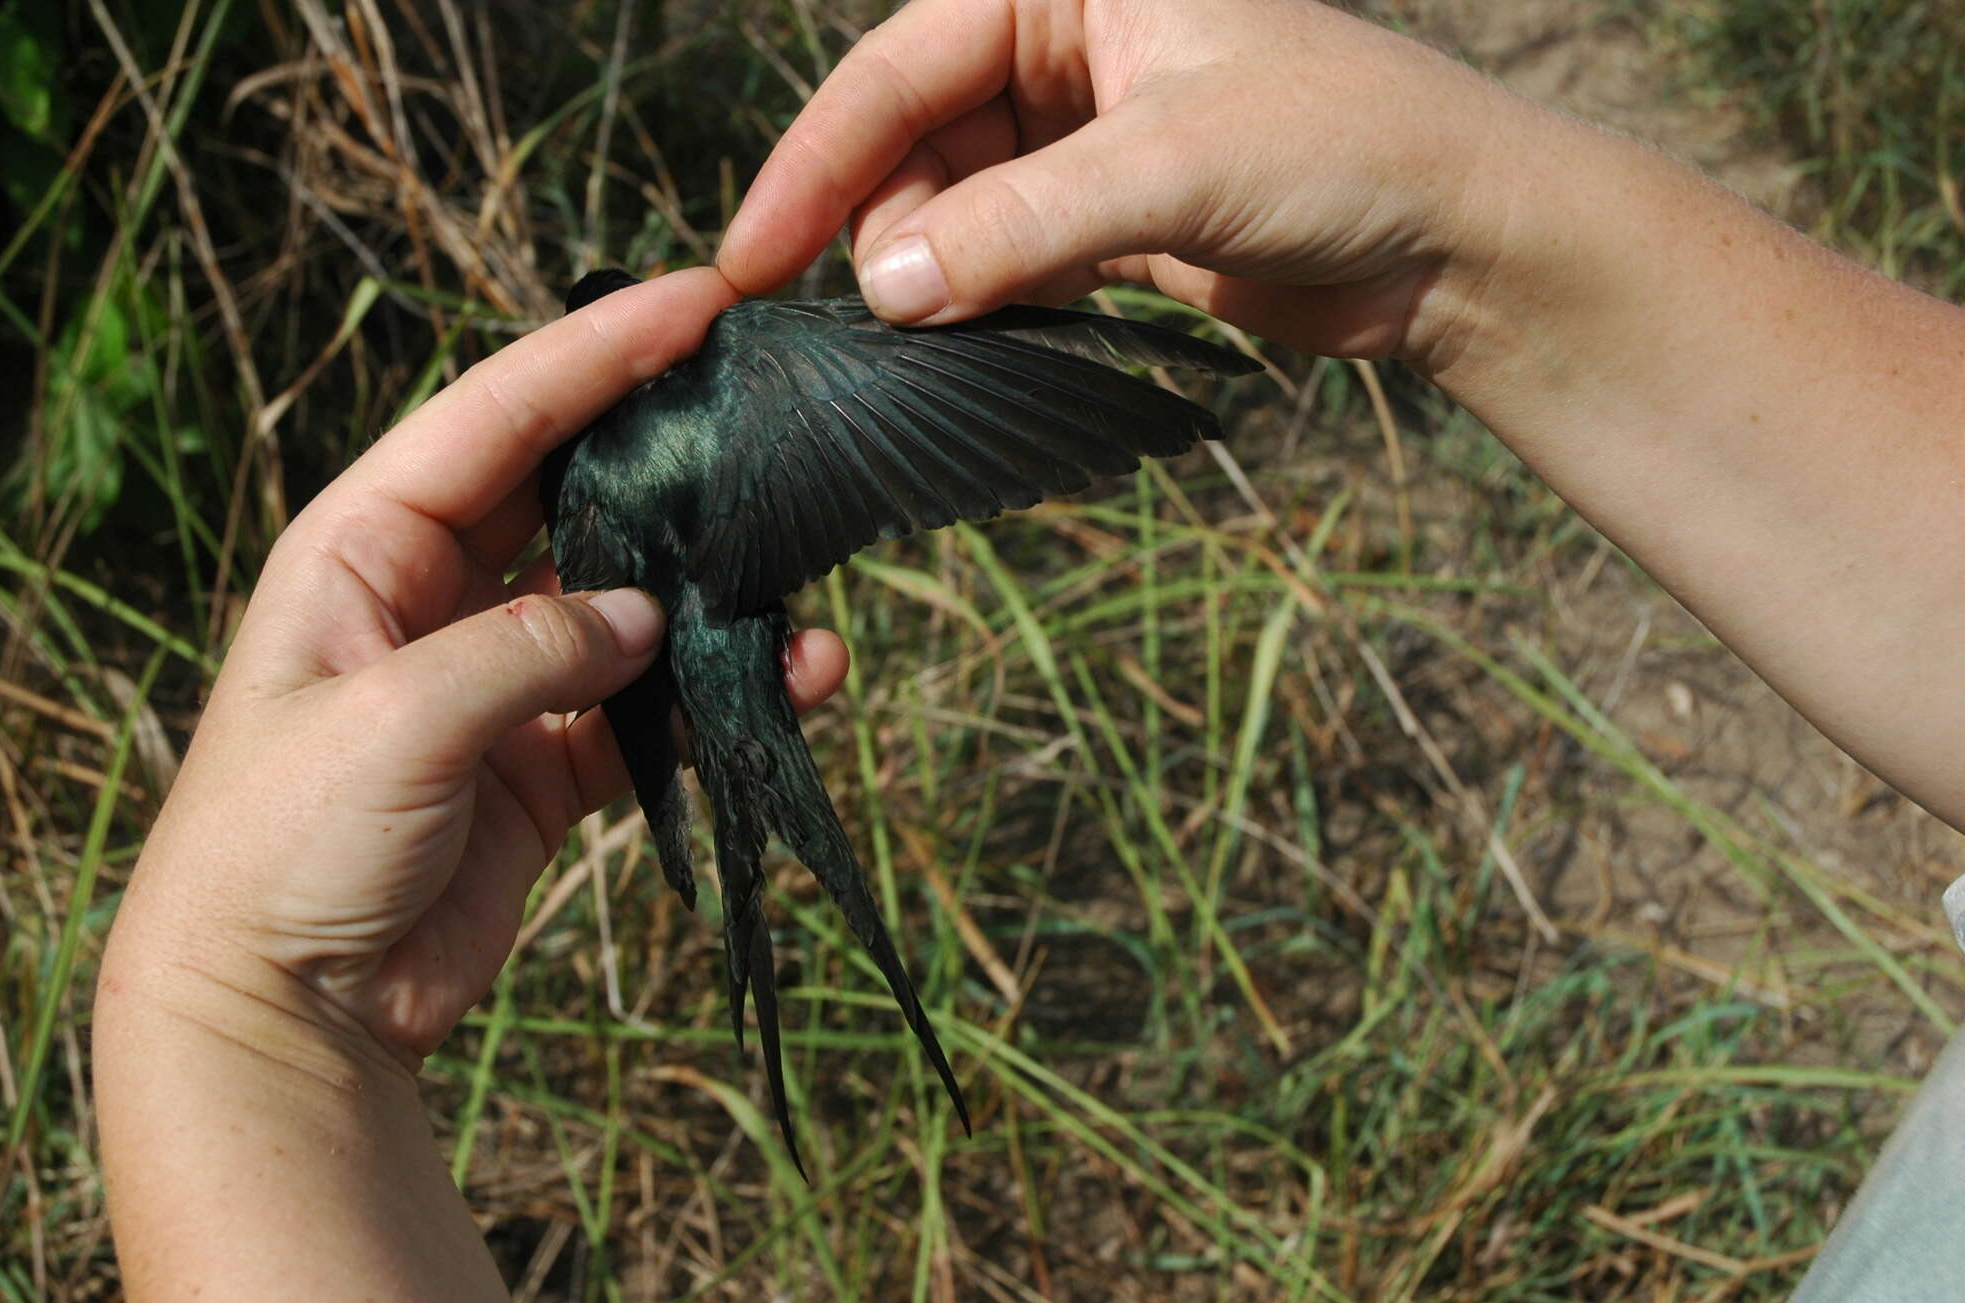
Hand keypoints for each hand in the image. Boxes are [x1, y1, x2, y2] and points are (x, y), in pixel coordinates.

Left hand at [106, 266, 848, 1063]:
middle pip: (568, 494)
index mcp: (363, 548)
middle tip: (765, 414)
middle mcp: (430, 598)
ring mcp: (492, 683)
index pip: (495, 418)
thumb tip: (643, 616)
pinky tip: (790, 680)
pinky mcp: (540, 766)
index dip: (596, 353)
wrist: (281, 1014)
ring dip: (704, 593)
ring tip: (794, 572)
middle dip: (663, 455)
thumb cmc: (284, 847)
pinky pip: (644, 709)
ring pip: (621, 604)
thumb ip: (526, 651)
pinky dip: (710, 698)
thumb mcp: (393, 722)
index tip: (700, 300)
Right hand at [717, 0, 1539, 365]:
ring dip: (928, 276)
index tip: (751, 256)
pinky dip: (980, 301)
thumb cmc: (1345, 148)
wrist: (1463, 237)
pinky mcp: (1112, 214)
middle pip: (916, 137)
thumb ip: (1023, 224)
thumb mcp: (1174, 166)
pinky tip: (960, 347)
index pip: (904, 65)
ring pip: (955, 205)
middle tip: (846, 328)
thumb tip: (884, 289)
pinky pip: (1008, 254)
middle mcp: (1069, 41)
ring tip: (909, 349)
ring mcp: (1088, 132)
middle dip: (877, 229)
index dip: (818, 161)